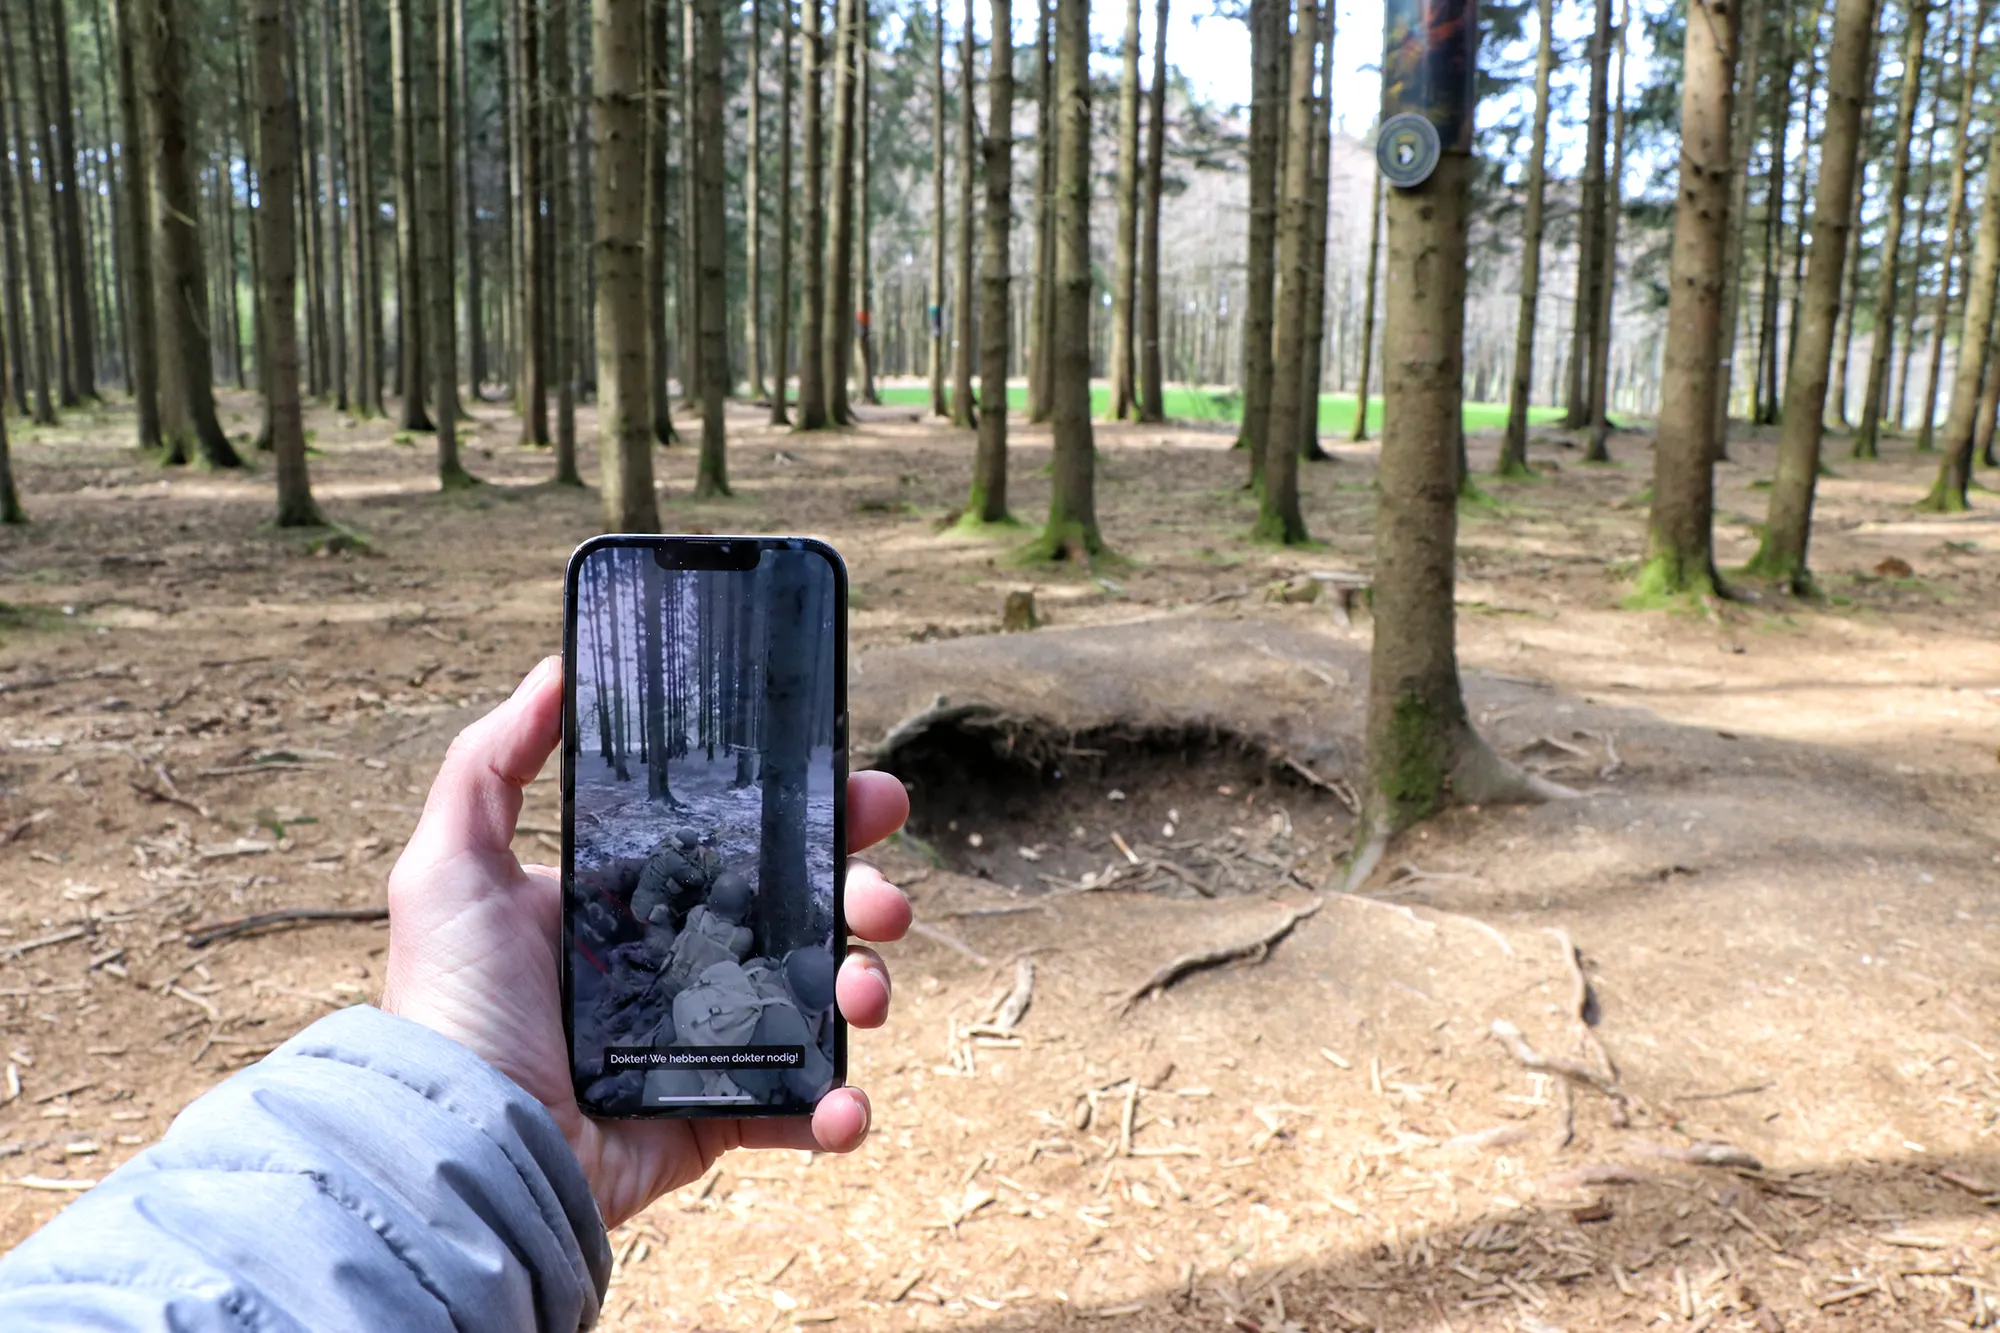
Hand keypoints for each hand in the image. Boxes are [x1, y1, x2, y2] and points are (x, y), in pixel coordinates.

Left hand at [380, 657, 911, 1227]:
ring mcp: (709, 1043)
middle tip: (883, 898)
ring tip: (864, 995)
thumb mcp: (451, 865)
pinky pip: (802, 1109)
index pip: (748, 844)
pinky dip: (841, 1108)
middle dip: (866, 896)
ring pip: (821, 1001)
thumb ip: (493, 760)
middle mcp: (684, 963)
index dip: (815, 817)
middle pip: (807, 914)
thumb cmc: (453, 1003)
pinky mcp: (718, 1117)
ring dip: (865, 988)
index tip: (864, 795)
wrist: (463, 1141)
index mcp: (641, 901)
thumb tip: (555, 668)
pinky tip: (843, 1104)